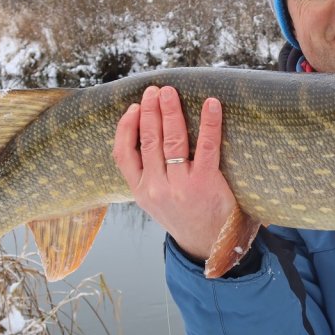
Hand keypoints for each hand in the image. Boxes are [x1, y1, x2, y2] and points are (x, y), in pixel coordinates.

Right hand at [113, 85, 236, 261]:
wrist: (208, 245)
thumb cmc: (184, 216)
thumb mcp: (155, 201)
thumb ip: (148, 175)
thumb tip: (148, 135)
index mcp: (140, 191)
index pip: (123, 154)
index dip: (126, 128)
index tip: (133, 108)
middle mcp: (156, 188)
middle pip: (149, 141)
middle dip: (150, 111)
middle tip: (154, 90)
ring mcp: (179, 186)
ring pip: (172, 140)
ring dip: (171, 111)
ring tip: (170, 92)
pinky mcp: (205, 183)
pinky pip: (206, 146)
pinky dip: (209, 122)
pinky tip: (211, 105)